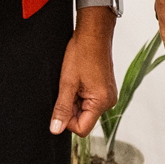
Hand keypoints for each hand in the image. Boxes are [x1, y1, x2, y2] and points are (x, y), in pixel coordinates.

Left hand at [51, 5, 119, 134]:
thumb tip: (55, 129)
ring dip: (75, 100)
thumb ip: (62, 109)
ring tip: (75, 82)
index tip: (62, 103)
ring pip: (85, 110)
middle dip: (71, 108)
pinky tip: (79, 80)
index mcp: (102, 102)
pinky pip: (90, 101)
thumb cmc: (82, 54)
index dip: (67, 120)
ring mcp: (108, 95)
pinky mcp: (106, 89)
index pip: (81, 129)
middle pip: (84, 119)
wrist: (93, 34)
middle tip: (69, 88)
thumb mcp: (67, 83)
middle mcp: (109, 101)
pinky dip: (81, 94)